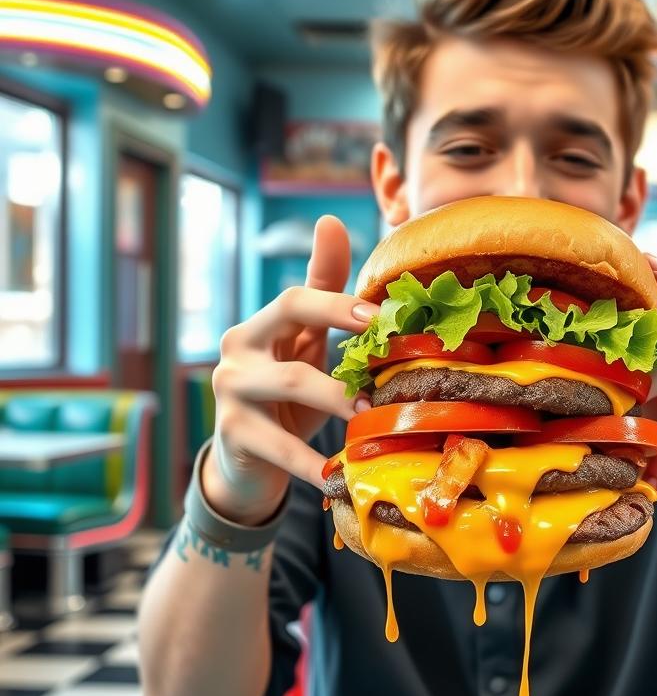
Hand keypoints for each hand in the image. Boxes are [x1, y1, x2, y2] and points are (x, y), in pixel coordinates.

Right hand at [203, 216, 378, 523]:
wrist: (246, 461)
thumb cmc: (284, 396)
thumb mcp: (303, 345)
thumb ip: (322, 291)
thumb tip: (330, 221)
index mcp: (261, 325)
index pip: (298, 297)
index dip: (339, 301)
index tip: (383, 317)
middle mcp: (238, 349)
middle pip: (290, 325)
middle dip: (342, 325)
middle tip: (387, 363)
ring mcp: (231, 391)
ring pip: (290, 382)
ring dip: (338, 399)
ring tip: (374, 417)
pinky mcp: (233, 433)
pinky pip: (281, 446)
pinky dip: (315, 463)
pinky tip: (342, 474)